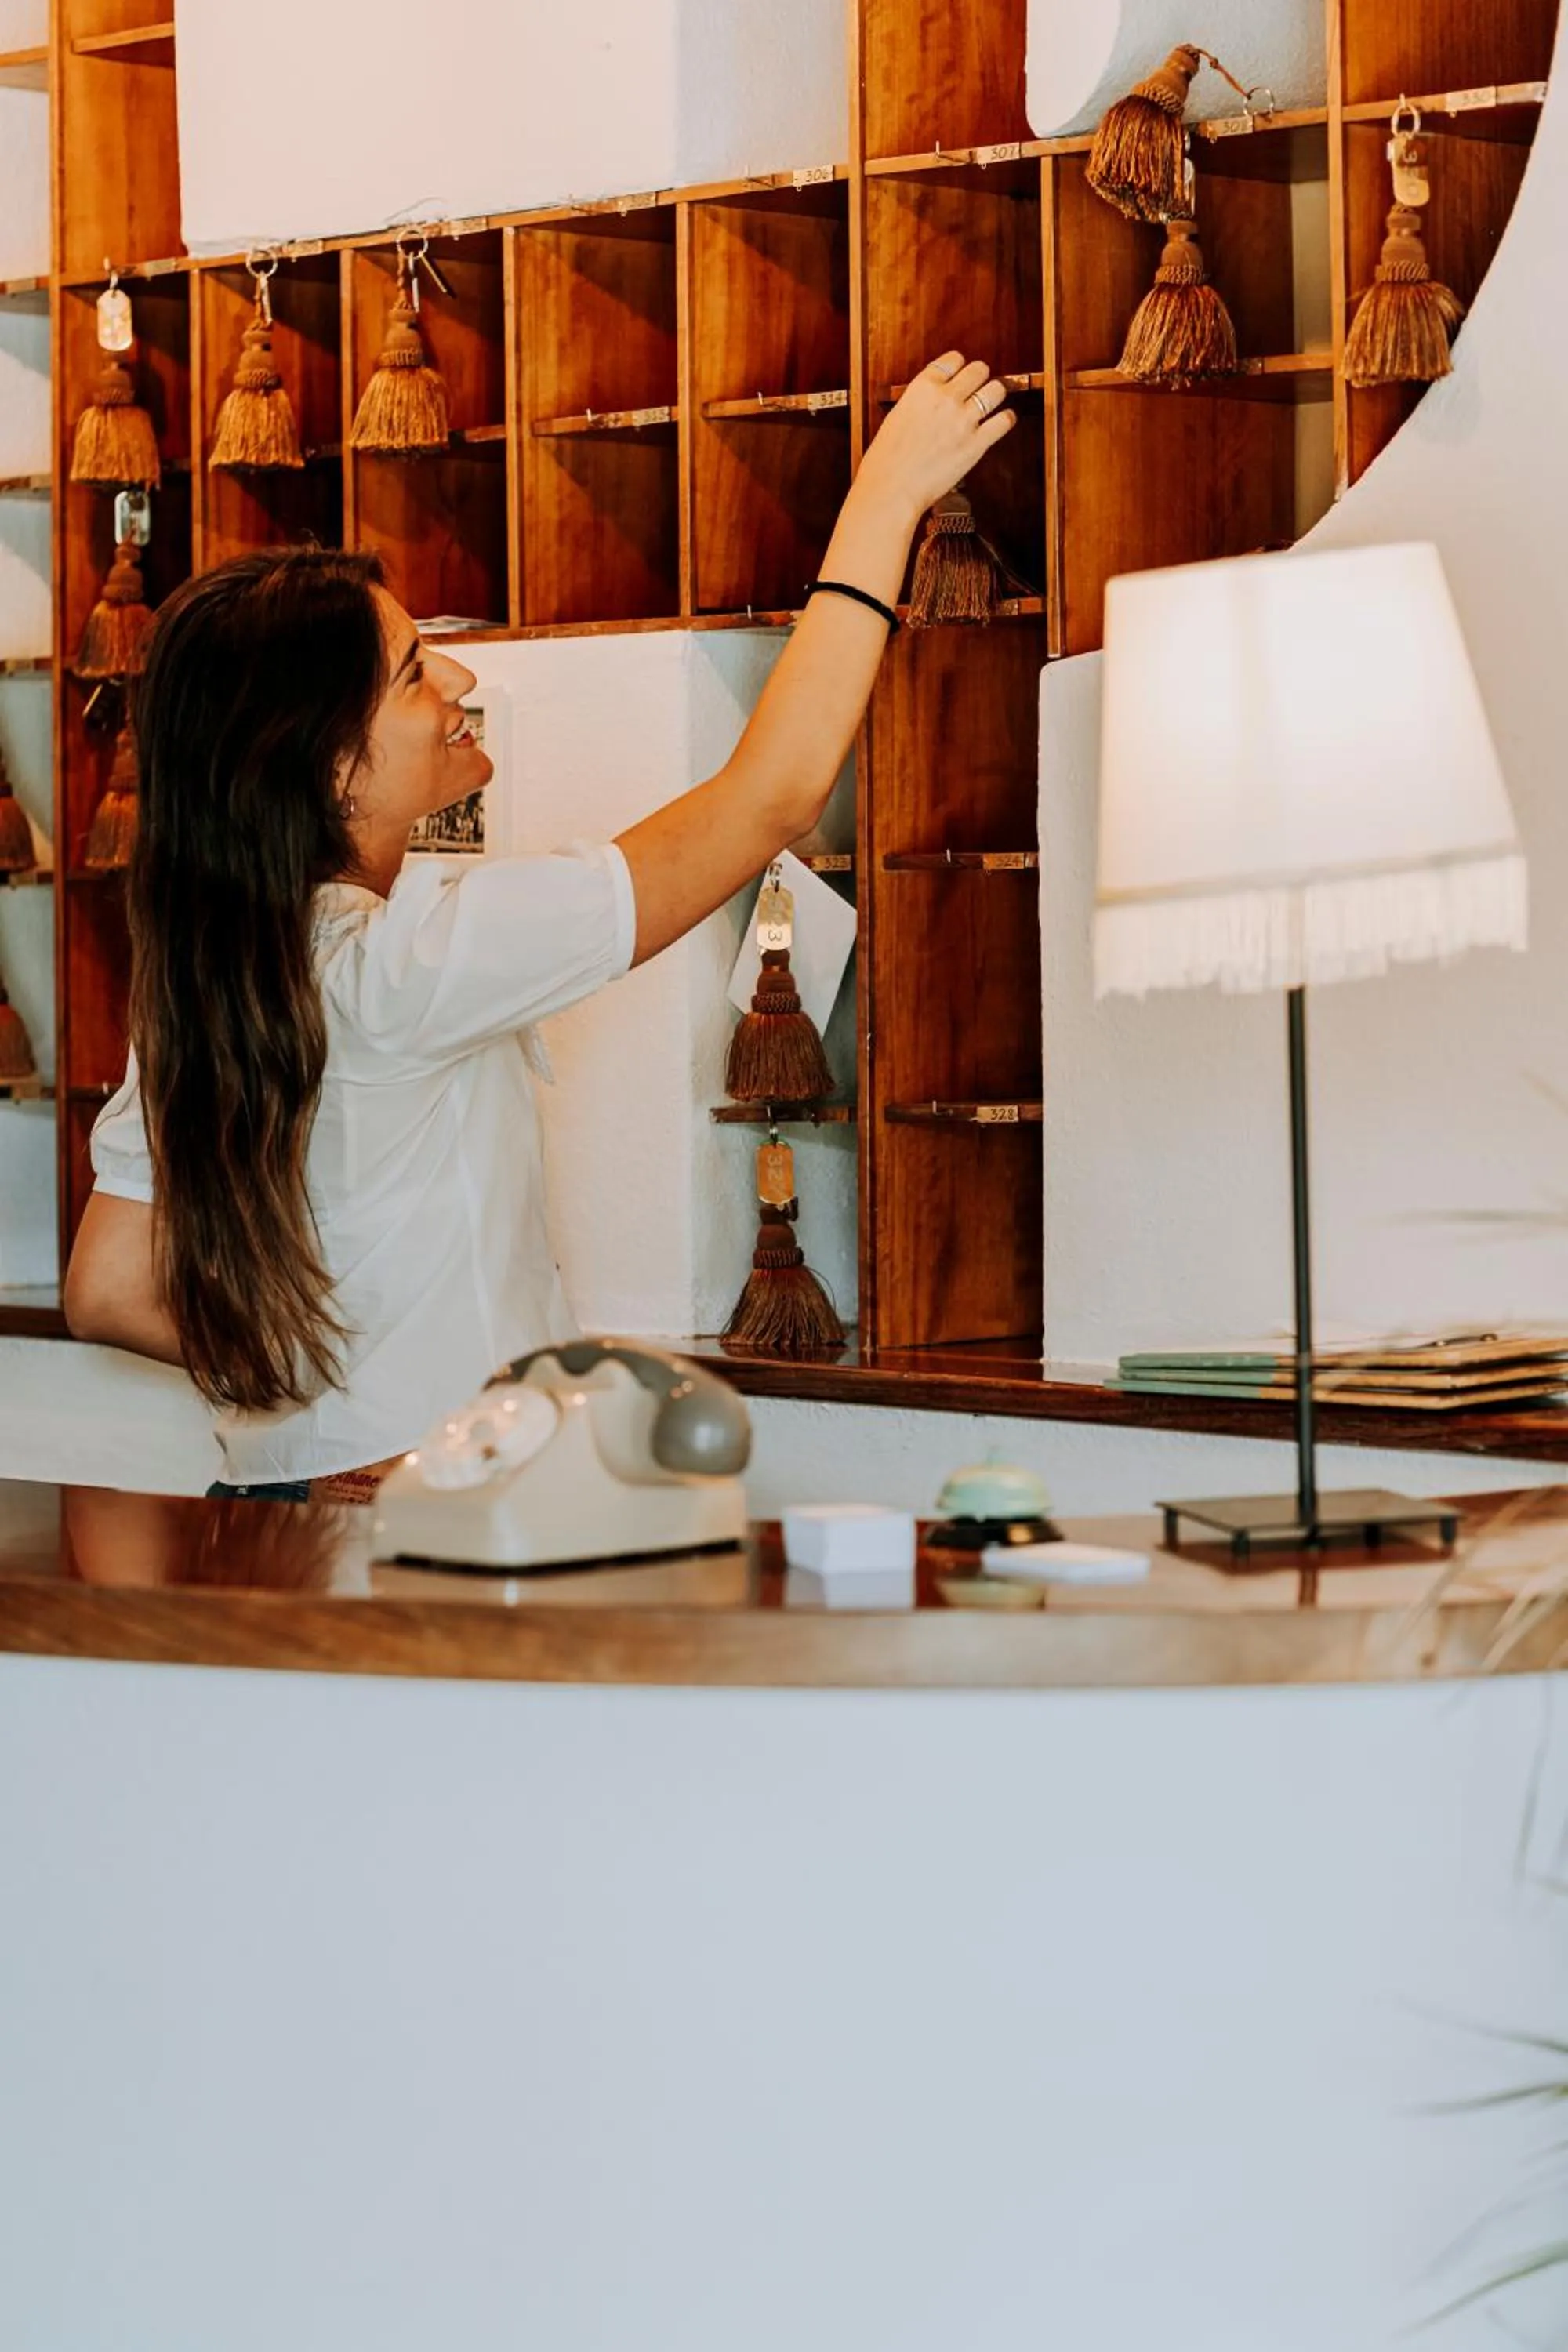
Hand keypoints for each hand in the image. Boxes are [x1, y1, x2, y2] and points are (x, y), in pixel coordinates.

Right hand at [851, 352, 1016, 529]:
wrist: (892, 489)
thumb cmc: (887, 459)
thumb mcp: (897, 416)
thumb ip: (920, 402)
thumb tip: (934, 398)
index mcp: (923, 387)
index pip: (954, 360)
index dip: (959, 367)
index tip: (960, 375)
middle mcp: (946, 398)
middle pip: (979, 369)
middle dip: (979, 378)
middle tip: (977, 389)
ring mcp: (964, 420)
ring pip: (997, 389)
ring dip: (995, 395)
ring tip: (991, 403)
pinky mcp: (977, 444)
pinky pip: (1005, 421)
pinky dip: (1006, 420)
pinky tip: (1001, 422)